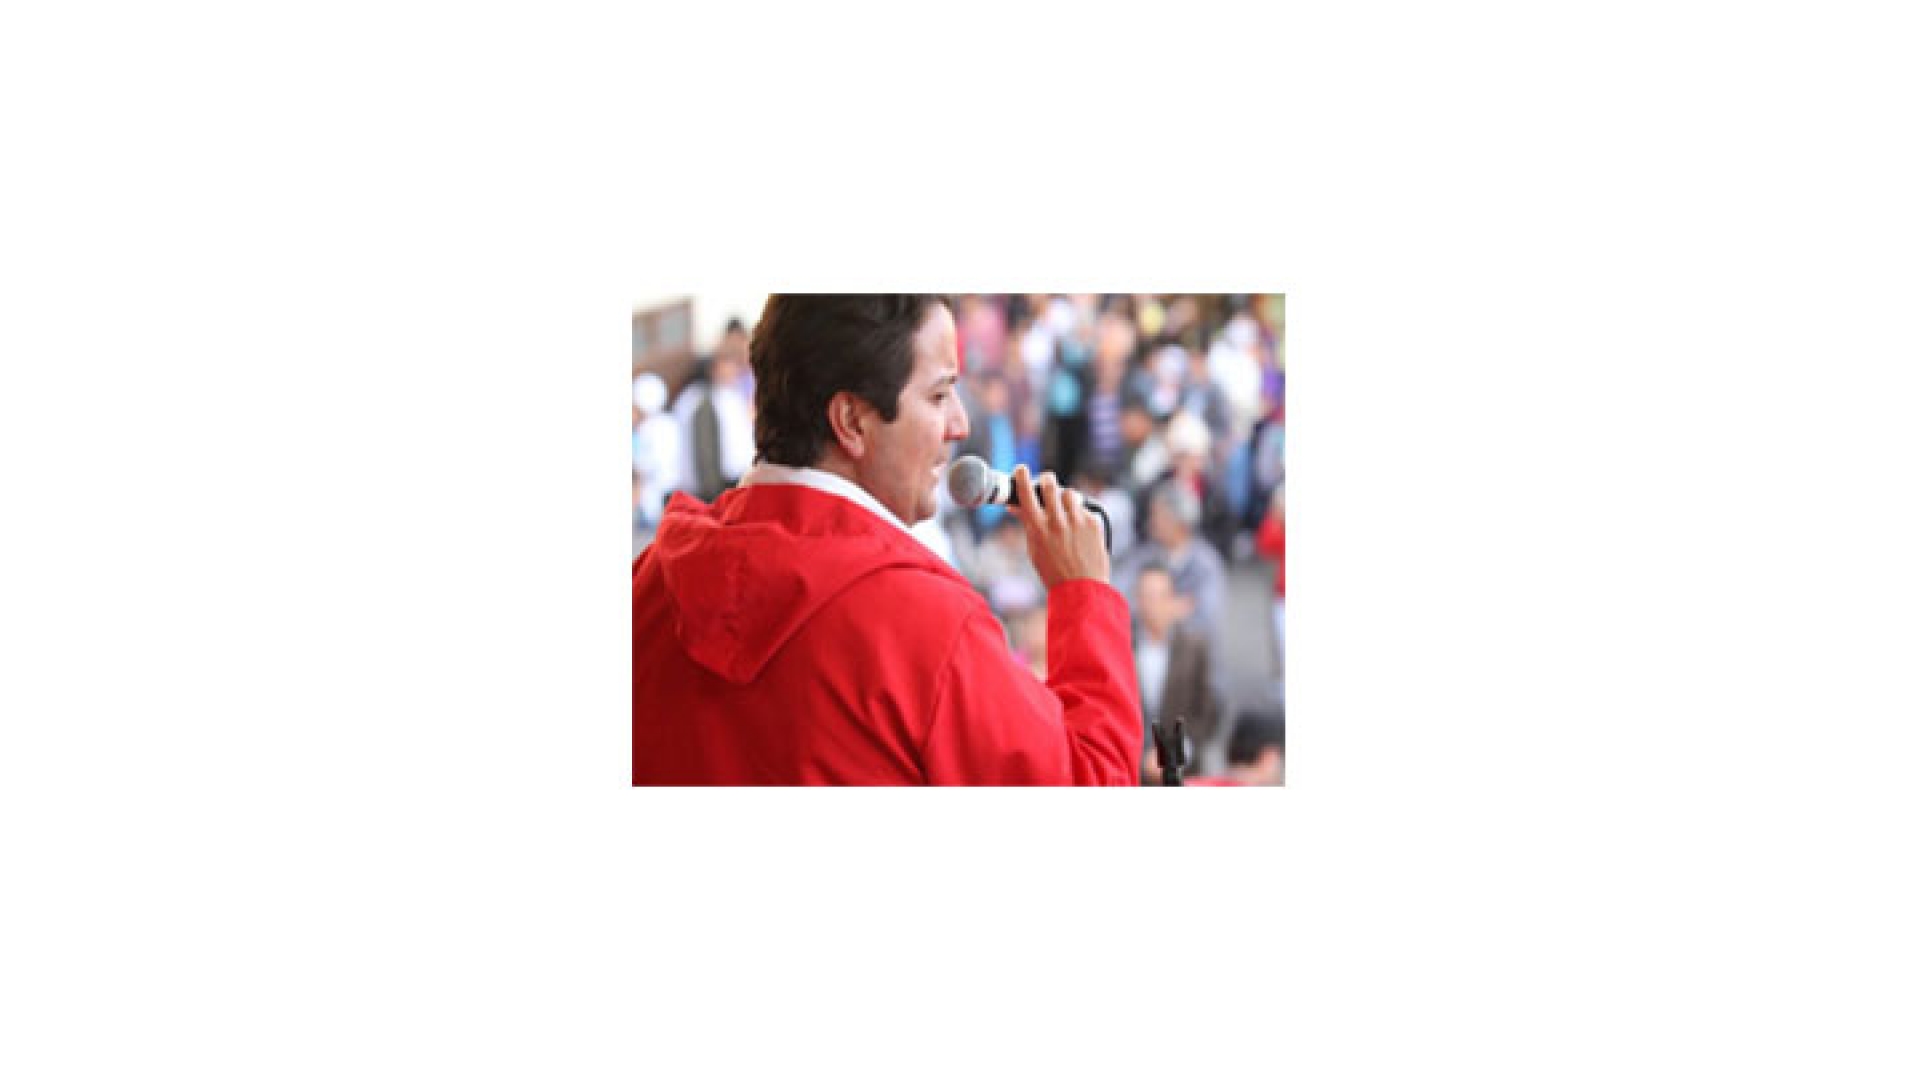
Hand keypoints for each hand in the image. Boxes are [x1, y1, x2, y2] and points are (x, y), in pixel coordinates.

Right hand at [1010, 465, 1109, 588]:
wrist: (1081, 589)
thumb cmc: (1053, 571)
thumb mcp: (1034, 549)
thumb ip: (1028, 524)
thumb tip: (1015, 506)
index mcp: (1038, 528)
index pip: (1026, 493)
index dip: (1022, 476)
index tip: (1022, 469)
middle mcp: (1057, 521)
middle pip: (1050, 484)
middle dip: (1047, 480)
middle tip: (1047, 483)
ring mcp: (1077, 521)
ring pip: (1070, 493)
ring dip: (1065, 497)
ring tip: (1066, 510)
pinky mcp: (1094, 523)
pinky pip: (1084, 508)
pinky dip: (1080, 515)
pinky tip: (1079, 530)